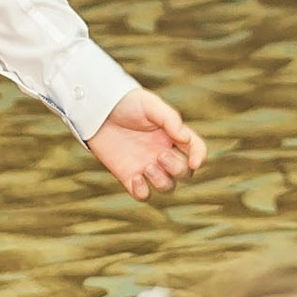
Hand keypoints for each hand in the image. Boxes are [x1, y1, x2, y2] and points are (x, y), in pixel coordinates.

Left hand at [88, 89, 206, 202]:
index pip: (196, 149)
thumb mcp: (149, 105)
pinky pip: (143, 194)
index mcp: (172, 135)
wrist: (96, 109)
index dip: (200, 157)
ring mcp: (147, 166)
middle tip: (160, 155)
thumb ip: (169, 119)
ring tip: (148, 167)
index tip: (194, 162)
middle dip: (177, 168)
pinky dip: (143, 191)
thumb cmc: (125, 103)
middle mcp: (163, 152)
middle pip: (184, 173)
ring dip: (162, 181)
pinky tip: (135, 178)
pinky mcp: (129, 176)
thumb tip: (185, 138)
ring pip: (168, 186)